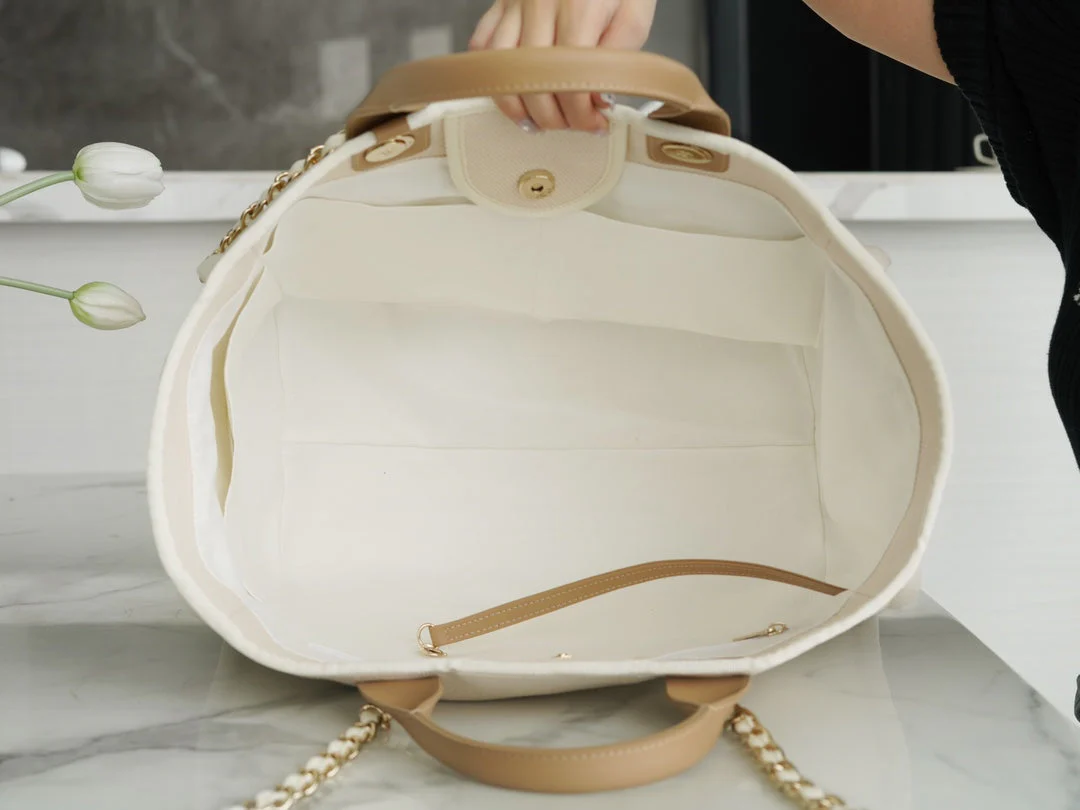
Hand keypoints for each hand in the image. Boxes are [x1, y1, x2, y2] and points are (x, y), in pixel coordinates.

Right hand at [469, 0, 657, 132]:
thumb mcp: (635, 12)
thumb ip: (619, 57)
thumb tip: (598, 101)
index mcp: (579, 8)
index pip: (571, 80)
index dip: (581, 114)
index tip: (595, 125)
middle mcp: (541, 5)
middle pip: (533, 81)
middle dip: (551, 116)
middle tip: (570, 125)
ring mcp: (515, 2)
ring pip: (499, 68)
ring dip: (514, 104)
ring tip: (534, 121)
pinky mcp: (500, 1)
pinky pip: (481, 44)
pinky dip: (489, 73)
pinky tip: (510, 88)